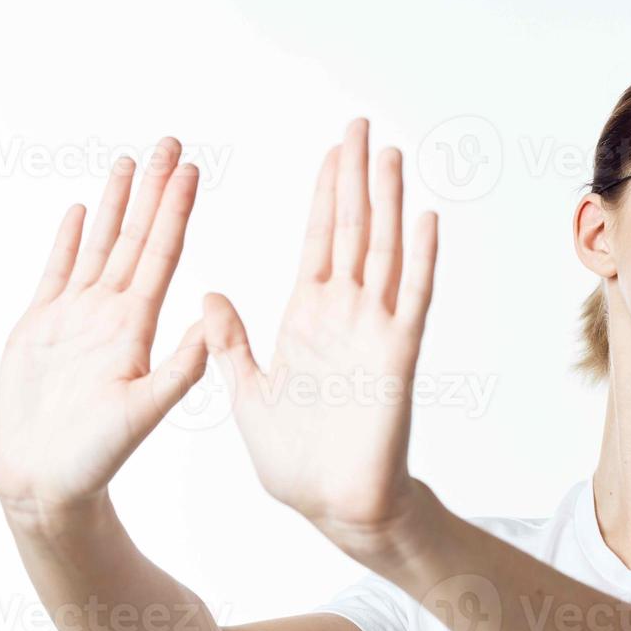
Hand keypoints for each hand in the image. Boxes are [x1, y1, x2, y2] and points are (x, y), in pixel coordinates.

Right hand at [0, 138, 207, 517]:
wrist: (46, 481)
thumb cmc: (97, 458)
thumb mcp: (143, 413)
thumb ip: (178, 370)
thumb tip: (211, 328)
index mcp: (137, 327)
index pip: (162, 254)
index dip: (176, 210)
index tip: (193, 170)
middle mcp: (111, 313)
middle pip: (136, 238)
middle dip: (153, 190)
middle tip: (170, 143)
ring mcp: (76, 317)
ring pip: (100, 246)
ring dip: (115, 204)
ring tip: (128, 161)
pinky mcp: (40, 327)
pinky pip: (58, 272)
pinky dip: (70, 240)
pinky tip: (82, 209)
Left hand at [202, 117, 438, 551]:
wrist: (331, 504)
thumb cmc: (294, 459)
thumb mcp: (247, 392)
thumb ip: (231, 343)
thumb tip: (206, 293)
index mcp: (307, 319)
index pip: (319, 240)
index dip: (325, 194)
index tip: (332, 151)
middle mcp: (344, 316)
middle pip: (353, 231)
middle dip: (357, 178)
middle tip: (362, 126)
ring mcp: (374, 332)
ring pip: (383, 252)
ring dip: (388, 203)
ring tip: (392, 154)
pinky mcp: (396, 357)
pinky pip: (411, 301)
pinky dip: (420, 261)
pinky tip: (424, 220)